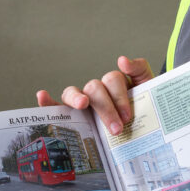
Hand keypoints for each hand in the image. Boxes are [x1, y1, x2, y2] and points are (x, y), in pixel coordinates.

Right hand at [36, 56, 153, 133]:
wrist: (148, 130)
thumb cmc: (143, 108)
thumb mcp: (148, 87)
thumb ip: (139, 69)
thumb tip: (122, 60)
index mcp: (114, 83)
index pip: (112, 80)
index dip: (119, 96)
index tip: (127, 115)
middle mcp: (97, 91)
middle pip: (95, 88)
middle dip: (106, 107)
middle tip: (117, 127)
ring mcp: (82, 102)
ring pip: (73, 93)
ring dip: (76, 98)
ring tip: (83, 105)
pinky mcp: (71, 115)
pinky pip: (56, 105)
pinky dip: (47, 101)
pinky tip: (42, 97)